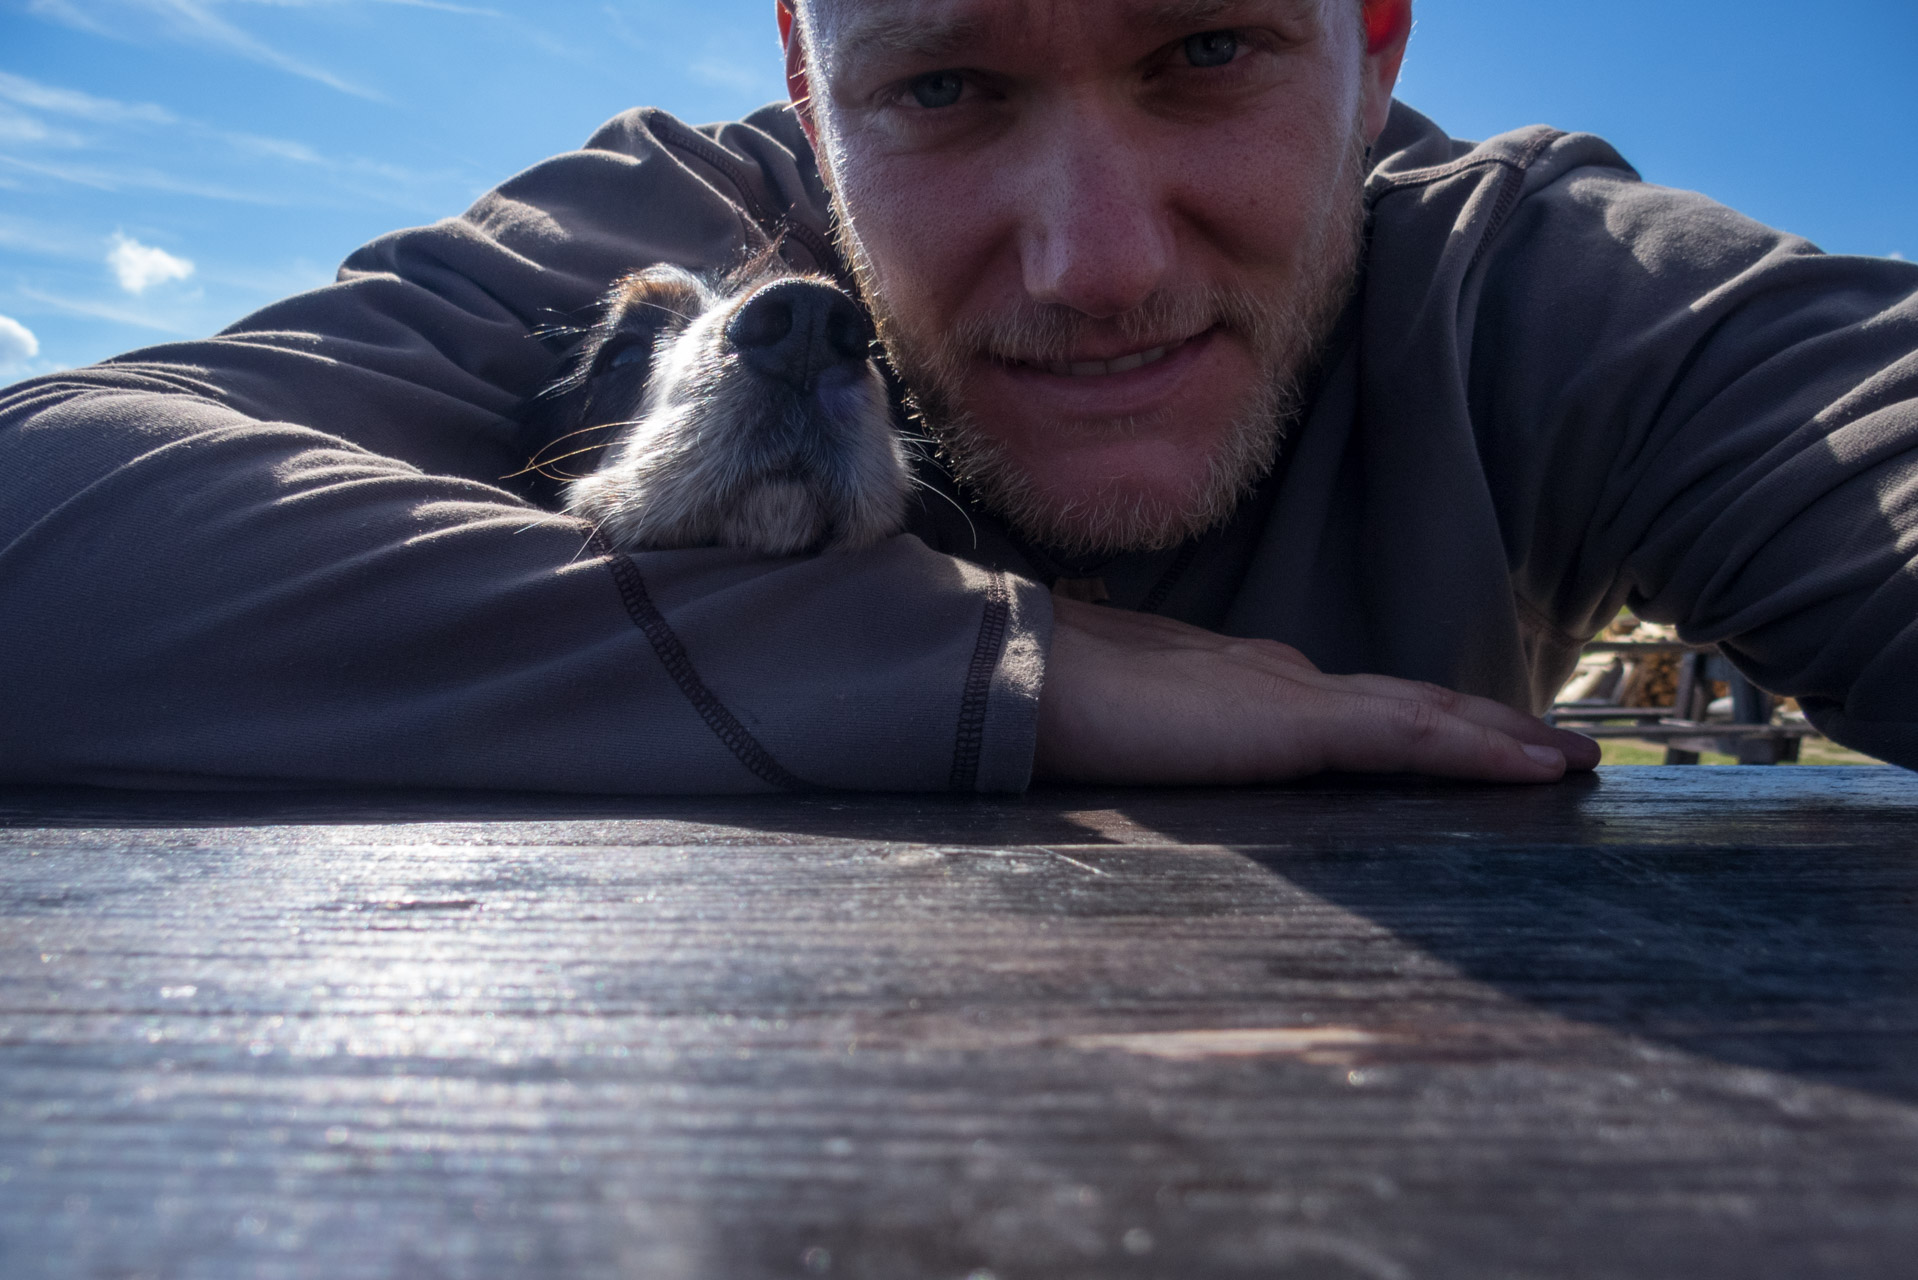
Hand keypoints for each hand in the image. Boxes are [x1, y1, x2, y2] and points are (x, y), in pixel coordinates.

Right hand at [1035, 598, 1601, 784]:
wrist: (1028, 678)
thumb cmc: (1058, 707)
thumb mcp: (1134, 728)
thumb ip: (1175, 735)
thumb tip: (1191, 750)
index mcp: (1247, 684)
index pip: (1357, 705)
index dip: (1426, 720)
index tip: (1476, 739)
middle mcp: (1285, 678)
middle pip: (1410, 703)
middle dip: (1487, 726)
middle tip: (1561, 751)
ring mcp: (1297, 695)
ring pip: (1428, 716)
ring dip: (1505, 737)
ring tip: (1570, 761)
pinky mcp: (1302, 722)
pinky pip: (1416, 739)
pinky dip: (1484, 750)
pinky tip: (1538, 767)